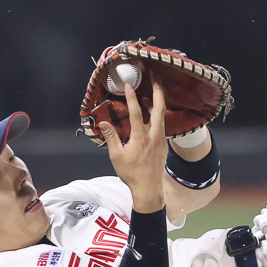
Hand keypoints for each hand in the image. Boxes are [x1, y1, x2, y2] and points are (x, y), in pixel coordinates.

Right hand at [99, 80, 166, 213]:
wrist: (149, 188)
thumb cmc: (131, 174)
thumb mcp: (117, 156)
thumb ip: (111, 137)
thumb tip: (102, 123)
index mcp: (141, 138)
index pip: (137, 112)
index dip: (132, 97)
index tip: (129, 85)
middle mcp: (154, 135)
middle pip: (159, 107)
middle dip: (158, 90)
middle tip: (155, 77)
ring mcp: (161, 139)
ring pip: (162, 115)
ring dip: (157, 101)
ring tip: (151, 90)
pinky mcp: (163, 143)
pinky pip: (162, 123)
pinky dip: (157, 113)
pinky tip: (151, 110)